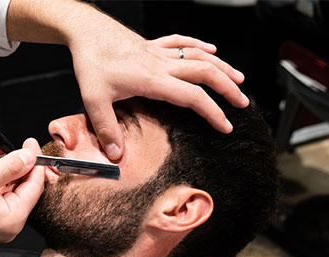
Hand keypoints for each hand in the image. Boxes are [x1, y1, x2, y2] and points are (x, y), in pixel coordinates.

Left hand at [70, 28, 248, 159]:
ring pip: (199, 56)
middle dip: (228, 89)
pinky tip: (212, 51)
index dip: (212, 112)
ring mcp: (158, 52)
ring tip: (239, 79)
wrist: (86, 30)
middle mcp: (161, 64)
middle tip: (242, 103)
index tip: (225, 126)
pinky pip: (182, 42)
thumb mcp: (94, 100)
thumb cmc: (90, 61)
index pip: (192, 97)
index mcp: (152, 80)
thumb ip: (107, 128)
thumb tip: (116, 154)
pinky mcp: (152, 44)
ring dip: (221, 67)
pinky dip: (200, 46)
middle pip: (205, 74)